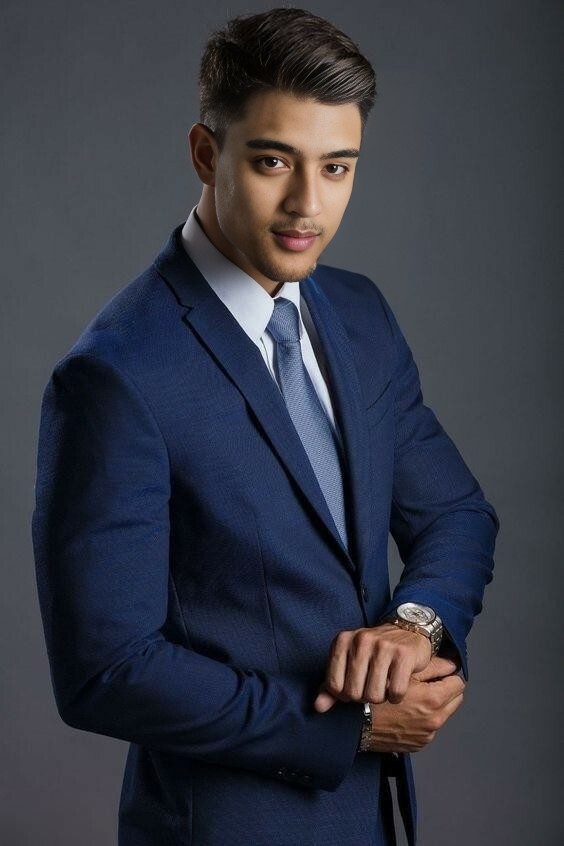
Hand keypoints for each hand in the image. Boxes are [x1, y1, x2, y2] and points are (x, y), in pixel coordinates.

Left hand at [313, 623, 431, 712]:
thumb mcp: (349, 662)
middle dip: (363, 697)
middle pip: (354, 692)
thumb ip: (332, 686)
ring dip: (381, 698)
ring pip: (374, 695)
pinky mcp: (403, 654)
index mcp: (342, 641)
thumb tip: (318, 707)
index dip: (344, 695)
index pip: (334, 685)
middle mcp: (360, 640)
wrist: (407, 631)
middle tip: (371, 686)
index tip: (354, 687)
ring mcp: (383, 646)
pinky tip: (396, 687)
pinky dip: (396, 697)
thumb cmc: (373, 652)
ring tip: (384, 686)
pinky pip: (396, 692)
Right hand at [363, 655, 465, 752]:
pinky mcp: (418, 744)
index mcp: (433, 699)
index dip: (447, 675)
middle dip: (445, 690)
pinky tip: (406, 712)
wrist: (356, 723)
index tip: (436, 673)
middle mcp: (435, 720)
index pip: (458, 683)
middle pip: (455, 700)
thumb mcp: (405, 672)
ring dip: (434, 705)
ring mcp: (427, 735)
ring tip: (414, 697)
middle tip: (427, 683)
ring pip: (443, 714)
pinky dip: (423, 719)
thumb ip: (433, 666)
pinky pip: (429, 727)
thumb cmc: (379, 692)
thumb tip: (452, 663)